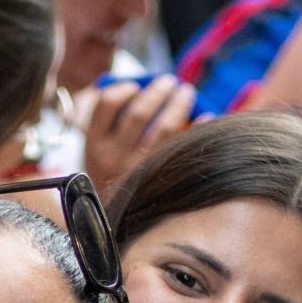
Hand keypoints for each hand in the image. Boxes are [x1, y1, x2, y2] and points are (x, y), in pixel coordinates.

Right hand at [78, 76, 194, 196]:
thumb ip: (108, 123)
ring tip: (186, 92)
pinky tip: (206, 116)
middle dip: (157, 92)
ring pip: (164, 128)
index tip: (136, 85)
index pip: (106, 104)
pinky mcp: (160, 179)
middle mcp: (114, 156)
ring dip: (178, 104)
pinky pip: (183, 147)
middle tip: (170, 81)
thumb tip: (141, 89)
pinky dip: (198, 128)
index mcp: (94, 144)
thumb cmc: (109, 177)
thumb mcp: (95, 153)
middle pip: (139, 113)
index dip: (123, 89)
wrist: (111, 221)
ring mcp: (139, 169)